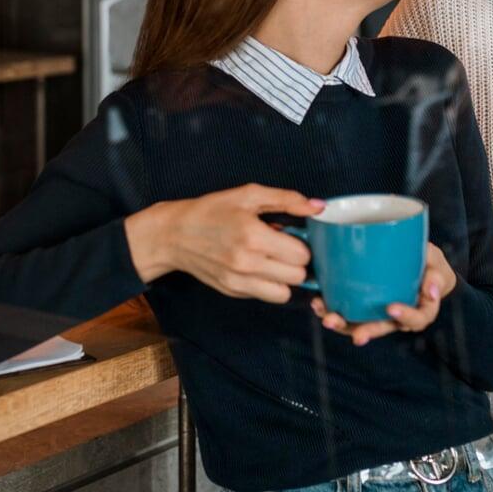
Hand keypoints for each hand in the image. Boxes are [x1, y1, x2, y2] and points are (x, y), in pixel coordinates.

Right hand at [124, 184, 321, 302]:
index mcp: (253, 235)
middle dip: (295, 262)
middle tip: (283, 248)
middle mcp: (247, 263)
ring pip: (284, 293)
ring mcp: (239, 281)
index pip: (301, 255)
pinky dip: (268, 285)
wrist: (174, 235)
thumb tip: (318, 207)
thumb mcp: (248, 195)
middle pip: (297, 276)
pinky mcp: (233, 292)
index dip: (301, 244)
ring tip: (273, 261)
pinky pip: (265, 296)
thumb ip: (287, 200)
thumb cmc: (211, 210)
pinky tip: (256, 267)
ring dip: (284, 278)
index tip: (291, 236)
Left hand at [312, 243, 456, 345]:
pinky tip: (319, 304)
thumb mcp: (436, 262)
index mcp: (422, 309)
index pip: (418, 319)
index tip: (391, 308)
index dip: (406, 316)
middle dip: (369, 331)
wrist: (413, 261)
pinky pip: (347, 314)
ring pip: (361, 326)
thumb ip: (435, 273)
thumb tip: (431, 290)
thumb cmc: (428, 262)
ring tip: (329, 319)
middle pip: (385, 328)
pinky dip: (332, 310)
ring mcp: (378, 314)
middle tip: (357, 335)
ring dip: (344, 326)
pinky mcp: (362, 306)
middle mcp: (398, 317)